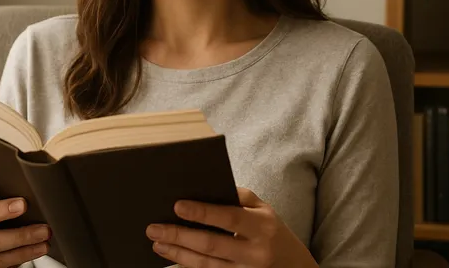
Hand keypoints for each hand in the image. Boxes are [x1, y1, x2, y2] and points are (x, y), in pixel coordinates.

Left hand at [146, 187, 317, 267]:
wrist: (294, 267)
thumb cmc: (273, 231)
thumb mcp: (264, 209)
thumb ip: (239, 197)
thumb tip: (207, 188)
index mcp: (262, 226)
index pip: (229, 217)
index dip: (202, 212)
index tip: (177, 206)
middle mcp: (254, 252)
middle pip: (211, 244)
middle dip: (179, 236)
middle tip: (154, 228)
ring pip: (206, 264)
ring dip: (178, 253)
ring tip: (157, 243)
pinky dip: (188, 265)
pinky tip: (173, 256)